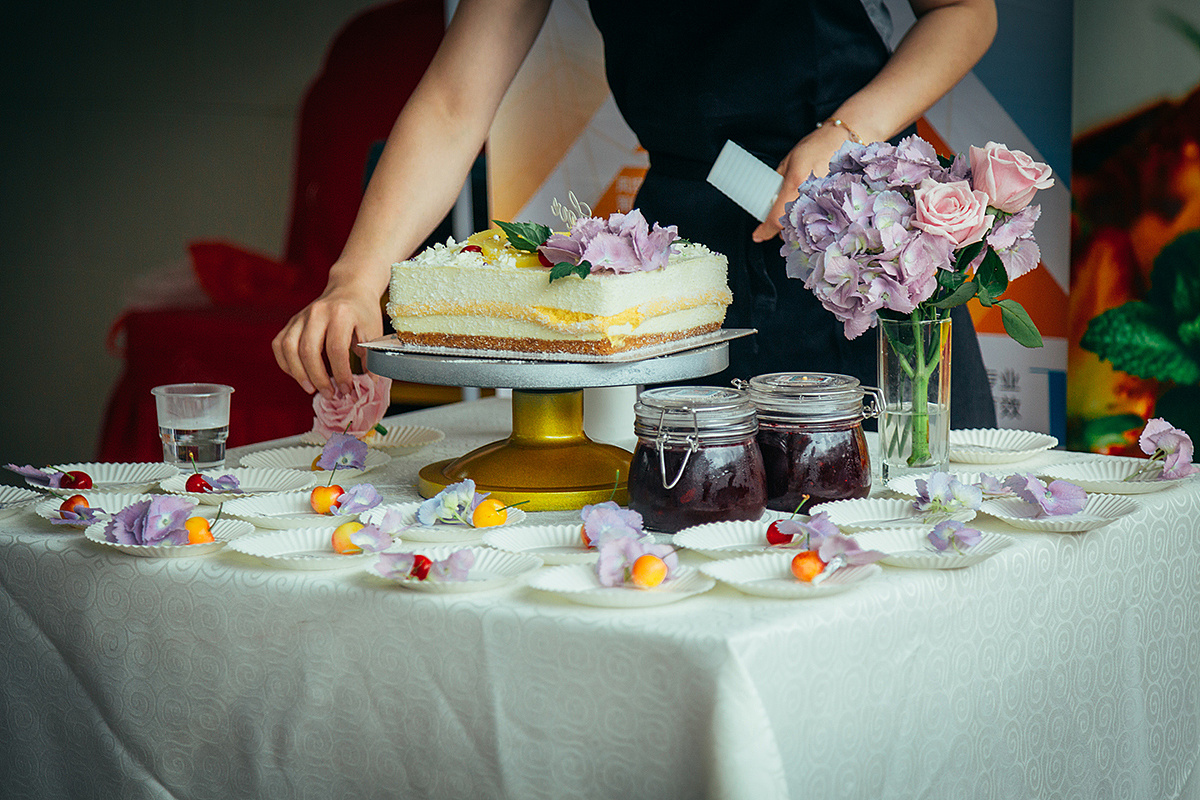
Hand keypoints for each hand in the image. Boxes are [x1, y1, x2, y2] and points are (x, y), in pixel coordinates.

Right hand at [272, 282, 383, 396]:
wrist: (350, 288)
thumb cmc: (363, 312)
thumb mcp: (374, 332)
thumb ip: (371, 358)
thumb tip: (368, 384)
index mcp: (341, 313)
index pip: (336, 349)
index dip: (341, 373)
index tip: (347, 389)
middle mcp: (317, 313)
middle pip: (308, 350)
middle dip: (318, 378)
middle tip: (330, 394)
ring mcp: (301, 316)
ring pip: (289, 348)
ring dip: (299, 374)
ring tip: (312, 389)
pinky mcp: (292, 322)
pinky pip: (279, 345)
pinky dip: (286, 364)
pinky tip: (300, 375)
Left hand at [751, 122, 858, 242]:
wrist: (842, 140)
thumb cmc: (814, 147)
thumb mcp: (787, 163)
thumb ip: (777, 183)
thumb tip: (769, 200)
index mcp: (795, 184)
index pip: (776, 217)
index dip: (765, 230)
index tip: (758, 235)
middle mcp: (810, 195)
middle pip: (790, 227)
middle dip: (781, 229)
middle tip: (776, 221)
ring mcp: (824, 201)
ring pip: (805, 227)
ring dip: (796, 227)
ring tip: (794, 216)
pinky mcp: (834, 203)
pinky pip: (818, 220)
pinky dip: (810, 221)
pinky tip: (808, 213)